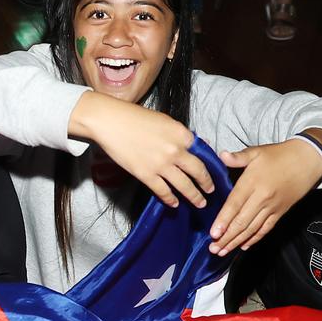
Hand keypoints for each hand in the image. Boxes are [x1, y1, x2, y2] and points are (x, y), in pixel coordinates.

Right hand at [71, 92, 213, 208]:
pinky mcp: (145, 174)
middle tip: (211, 191)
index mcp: (182, 134)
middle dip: (207, 184)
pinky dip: (170, 199)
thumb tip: (193, 144)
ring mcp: (161, 164)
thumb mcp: (163, 120)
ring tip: (200, 203)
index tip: (212, 172)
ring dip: (194, 196)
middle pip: (198, 172)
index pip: (202, 152)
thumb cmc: (133, 117)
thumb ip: (179, 134)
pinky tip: (175, 203)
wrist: (109, 122)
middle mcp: (176, 150)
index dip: (209, 164)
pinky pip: (163, 191)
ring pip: (184, 185)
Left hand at [208, 140, 321, 255]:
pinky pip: (267, 228)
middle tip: (213, 249)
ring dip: (237, 241)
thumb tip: (221, 155)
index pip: (234, 205)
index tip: (213, 233)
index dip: (223, 220)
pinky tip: (244, 246)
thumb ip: (238, 157)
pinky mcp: (281, 212)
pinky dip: (255, 238)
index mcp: (252, 183)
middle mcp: (262, 198)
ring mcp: (273, 207)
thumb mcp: (257, 152)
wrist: (309, 160)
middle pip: (242, 221)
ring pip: (252, 228)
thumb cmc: (279, 155)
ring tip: (224, 251)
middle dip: (227, 237)